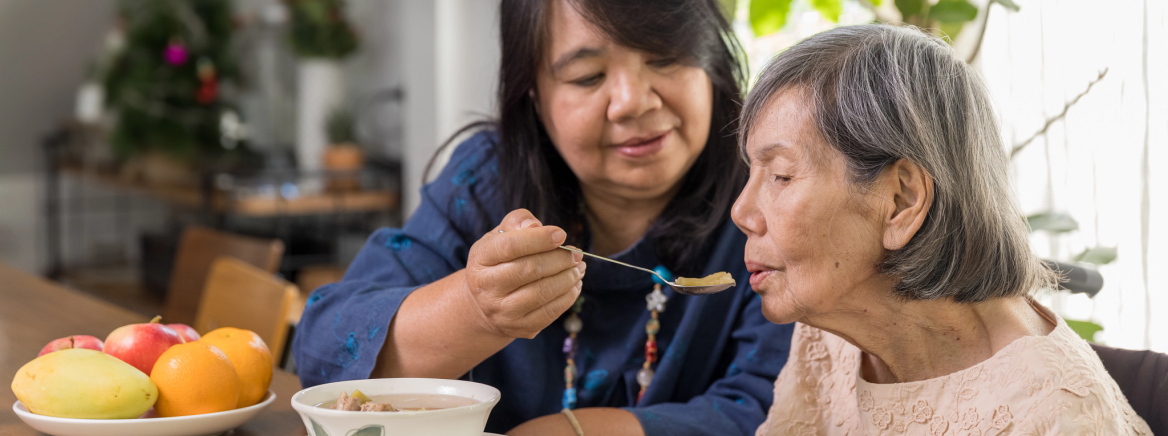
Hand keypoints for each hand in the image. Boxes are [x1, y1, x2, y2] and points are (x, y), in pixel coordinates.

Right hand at [466, 209, 584, 338]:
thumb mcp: (501, 235)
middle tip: (576, 253)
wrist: (486, 303)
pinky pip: (551, 312)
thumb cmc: (500, 261)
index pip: (510, 246)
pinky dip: (568, 296)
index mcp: (480, 259)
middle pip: (530, 269)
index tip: (561, 235)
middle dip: (560, 259)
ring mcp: (502, 311)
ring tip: (579, 267)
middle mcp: (486, 287)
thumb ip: (518, 222)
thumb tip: (535, 227)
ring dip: (568, 277)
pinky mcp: (520, 328)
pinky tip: (575, 284)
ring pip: (542, 292)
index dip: (540, 239)